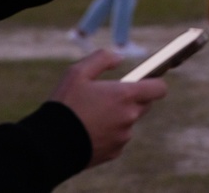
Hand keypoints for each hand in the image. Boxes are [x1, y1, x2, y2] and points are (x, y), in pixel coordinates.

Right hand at [49, 50, 167, 167]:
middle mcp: (129, 116)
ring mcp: (123, 135)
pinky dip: (109, 134)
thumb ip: (102, 59)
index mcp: (126, 95)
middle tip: (109, 98)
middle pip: (144, 104)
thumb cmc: (65, 106)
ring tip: (93, 116)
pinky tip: (89, 132)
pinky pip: (118, 139)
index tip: (145, 82)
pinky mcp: (115, 151)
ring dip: (118, 118)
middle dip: (132, 99)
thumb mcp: (77, 73)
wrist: (49, 145)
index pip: (159, 88)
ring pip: (129, 122)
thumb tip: (119, 57)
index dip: (154, 83)